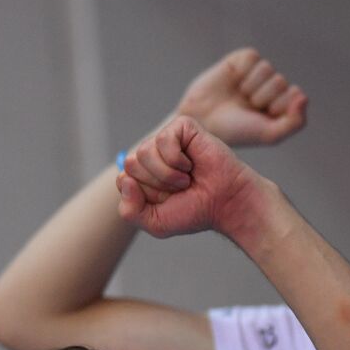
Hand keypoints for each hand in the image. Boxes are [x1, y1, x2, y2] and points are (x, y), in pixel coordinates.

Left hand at [116, 116, 262, 239]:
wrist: (226, 203)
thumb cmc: (194, 211)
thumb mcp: (155, 222)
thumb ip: (129, 211)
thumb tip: (124, 179)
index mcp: (142, 174)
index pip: (123, 179)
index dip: (144, 195)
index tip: (167, 200)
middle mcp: (152, 154)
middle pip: (131, 164)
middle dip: (155, 183)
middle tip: (179, 187)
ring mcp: (166, 140)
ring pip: (144, 152)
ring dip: (167, 174)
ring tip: (185, 178)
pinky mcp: (182, 127)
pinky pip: (163, 140)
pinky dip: (176, 159)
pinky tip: (191, 164)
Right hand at [174, 48, 306, 147]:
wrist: (202, 122)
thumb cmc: (237, 131)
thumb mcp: (270, 134)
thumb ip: (295, 121)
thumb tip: (304, 96)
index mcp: (281, 104)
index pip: (295, 95)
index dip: (277, 108)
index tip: (261, 118)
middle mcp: (271, 87)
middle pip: (279, 82)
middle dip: (262, 98)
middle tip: (246, 108)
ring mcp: (256, 73)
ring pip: (267, 69)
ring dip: (251, 87)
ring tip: (239, 96)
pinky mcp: (241, 60)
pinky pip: (252, 57)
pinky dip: (242, 72)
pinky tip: (233, 82)